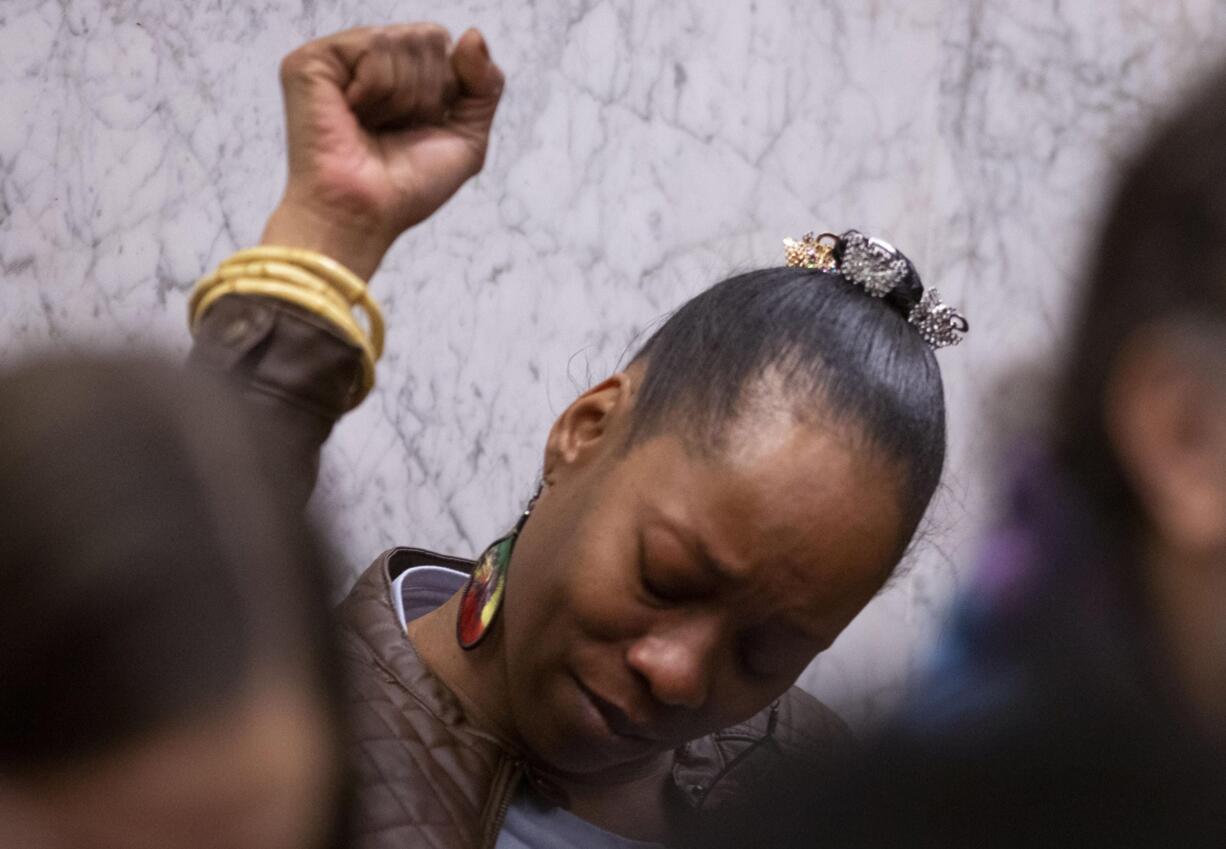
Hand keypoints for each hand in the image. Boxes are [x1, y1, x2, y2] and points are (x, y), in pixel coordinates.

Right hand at [260, 24, 504, 279]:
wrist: (364, 214)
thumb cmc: (406, 187)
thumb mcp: (467, 138)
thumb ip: (485, 85)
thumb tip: (473, 34)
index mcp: (401, 76)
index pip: (447, 48)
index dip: (448, 90)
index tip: (423, 128)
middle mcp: (369, 61)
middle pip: (430, 38)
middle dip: (427, 94)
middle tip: (394, 130)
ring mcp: (340, 58)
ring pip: (404, 40)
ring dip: (403, 98)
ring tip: (373, 126)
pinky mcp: (313, 60)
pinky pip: (375, 45)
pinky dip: (378, 89)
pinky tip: (354, 114)